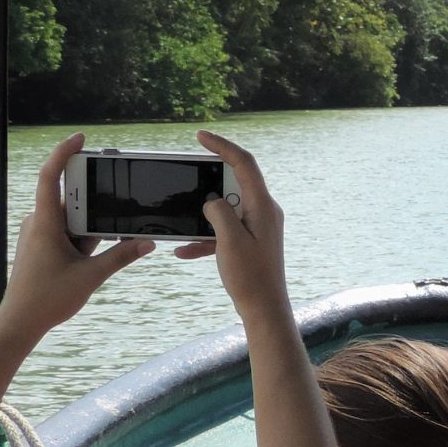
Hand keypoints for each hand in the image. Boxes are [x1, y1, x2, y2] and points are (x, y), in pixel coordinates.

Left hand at [0, 133, 153, 338]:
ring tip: (91, 256)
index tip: (81, 140)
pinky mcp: (41, 246)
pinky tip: (91, 258)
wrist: (20, 323)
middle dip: (92, 212)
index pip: (49, 176)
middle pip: (70, 200)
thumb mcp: (90, 276)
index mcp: (44, 223)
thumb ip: (121, 256)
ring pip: (71, 220)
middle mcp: (38, 223)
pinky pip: (67, 232)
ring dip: (88, 232)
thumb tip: (147, 242)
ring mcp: (39, 234)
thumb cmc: (47, 298)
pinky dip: (82, 239)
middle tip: (104, 226)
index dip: (63, 152)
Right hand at [178, 130, 289, 319]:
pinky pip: (224, 232)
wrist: (264, 309)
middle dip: (208, 182)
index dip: (222, 146)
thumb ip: (218, 212)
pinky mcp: (250, 242)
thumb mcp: (229, 240)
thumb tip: (212, 202)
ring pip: (225, 209)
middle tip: (188, 178)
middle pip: (234, 183)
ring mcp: (258, 227)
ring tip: (183, 220)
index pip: (244, 163)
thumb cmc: (251, 277)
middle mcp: (263, 211)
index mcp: (263, 206)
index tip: (200, 137)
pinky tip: (184, 252)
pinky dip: (206, 238)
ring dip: (203, 216)